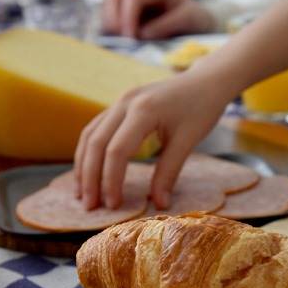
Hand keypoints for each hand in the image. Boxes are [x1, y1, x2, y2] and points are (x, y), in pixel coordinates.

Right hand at [74, 69, 229, 210]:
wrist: (206, 81)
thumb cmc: (202, 108)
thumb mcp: (188, 141)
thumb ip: (169, 172)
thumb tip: (158, 205)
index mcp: (143, 110)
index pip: (117, 150)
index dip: (111, 181)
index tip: (114, 206)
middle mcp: (125, 102)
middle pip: (95, 143)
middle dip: (90, 177)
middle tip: (90, 207)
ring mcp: (119, 101)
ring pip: (90, 135)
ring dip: (83, 165)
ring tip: (82, 194)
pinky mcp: (119, 105)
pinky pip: (96, 128)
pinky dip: (89, 152)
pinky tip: (89, 171)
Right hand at [102, 0, 215, 38]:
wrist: (201, 22)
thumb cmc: (197, 19)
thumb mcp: (189, 19)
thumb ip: (167, 25)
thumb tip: (142, 33)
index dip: (127, 16)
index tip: (129, 37)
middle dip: (113, 19)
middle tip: (118, 40)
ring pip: (109, 5)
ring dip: (109, 23)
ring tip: (116, 42)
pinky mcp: (129, 11)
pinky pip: (112, 16)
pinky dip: (110, 28)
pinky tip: (115, 41)